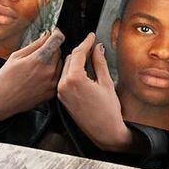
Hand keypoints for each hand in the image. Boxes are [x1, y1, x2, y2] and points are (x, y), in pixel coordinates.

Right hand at [0, 29, 64, 121]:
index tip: (53, 33)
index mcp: (39, 59)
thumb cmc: (6, 79)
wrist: (3, 101)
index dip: (56, 33)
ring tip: (38, 65)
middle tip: (40, 50)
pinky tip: (39, 76)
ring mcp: (52, 83)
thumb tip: (46, 35)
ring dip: (53, 60)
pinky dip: (53, 72)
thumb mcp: (15, 56)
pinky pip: (58, 76)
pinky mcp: (53, 92)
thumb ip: (34, 45)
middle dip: (52, 47)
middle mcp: (49, 71)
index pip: (58, 39)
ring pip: (60, 63)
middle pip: (59, 51)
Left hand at [56, 32, 134, 151]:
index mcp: (75, 79)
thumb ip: (100, 63)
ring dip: (75, 61)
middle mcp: (63, 85)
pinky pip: (64, 79)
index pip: (78, 53)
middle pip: (70, 59)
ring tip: (88, 56)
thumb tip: (98, 48)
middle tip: (91, 44)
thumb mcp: (106, 83)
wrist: (104, 132)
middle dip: (80, 51)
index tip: (91, 36)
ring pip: (66, 68)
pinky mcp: (61, 98)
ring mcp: (61, 92)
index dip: (86, 42)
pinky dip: (71, 72)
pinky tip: (81, 70)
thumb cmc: (108, 111)